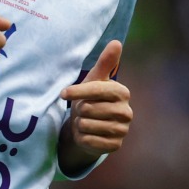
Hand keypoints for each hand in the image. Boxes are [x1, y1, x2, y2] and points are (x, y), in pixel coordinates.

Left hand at [58, 40, 132, 173]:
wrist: (88, 127)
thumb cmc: (91, 99)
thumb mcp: (94, 80)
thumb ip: (106, 62)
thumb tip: (117, 42)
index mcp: (121, 92)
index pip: (96, 89)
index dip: (77, 91)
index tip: (62, 93)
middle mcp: (126, 112)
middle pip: (90, 109)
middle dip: (80, 110)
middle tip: (83, 111)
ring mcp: (122, 130)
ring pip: (88, 125)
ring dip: (80, 124)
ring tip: (84, 121)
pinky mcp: (115, 146)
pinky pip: (90, 141)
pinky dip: (82, 137)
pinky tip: (86, 134)